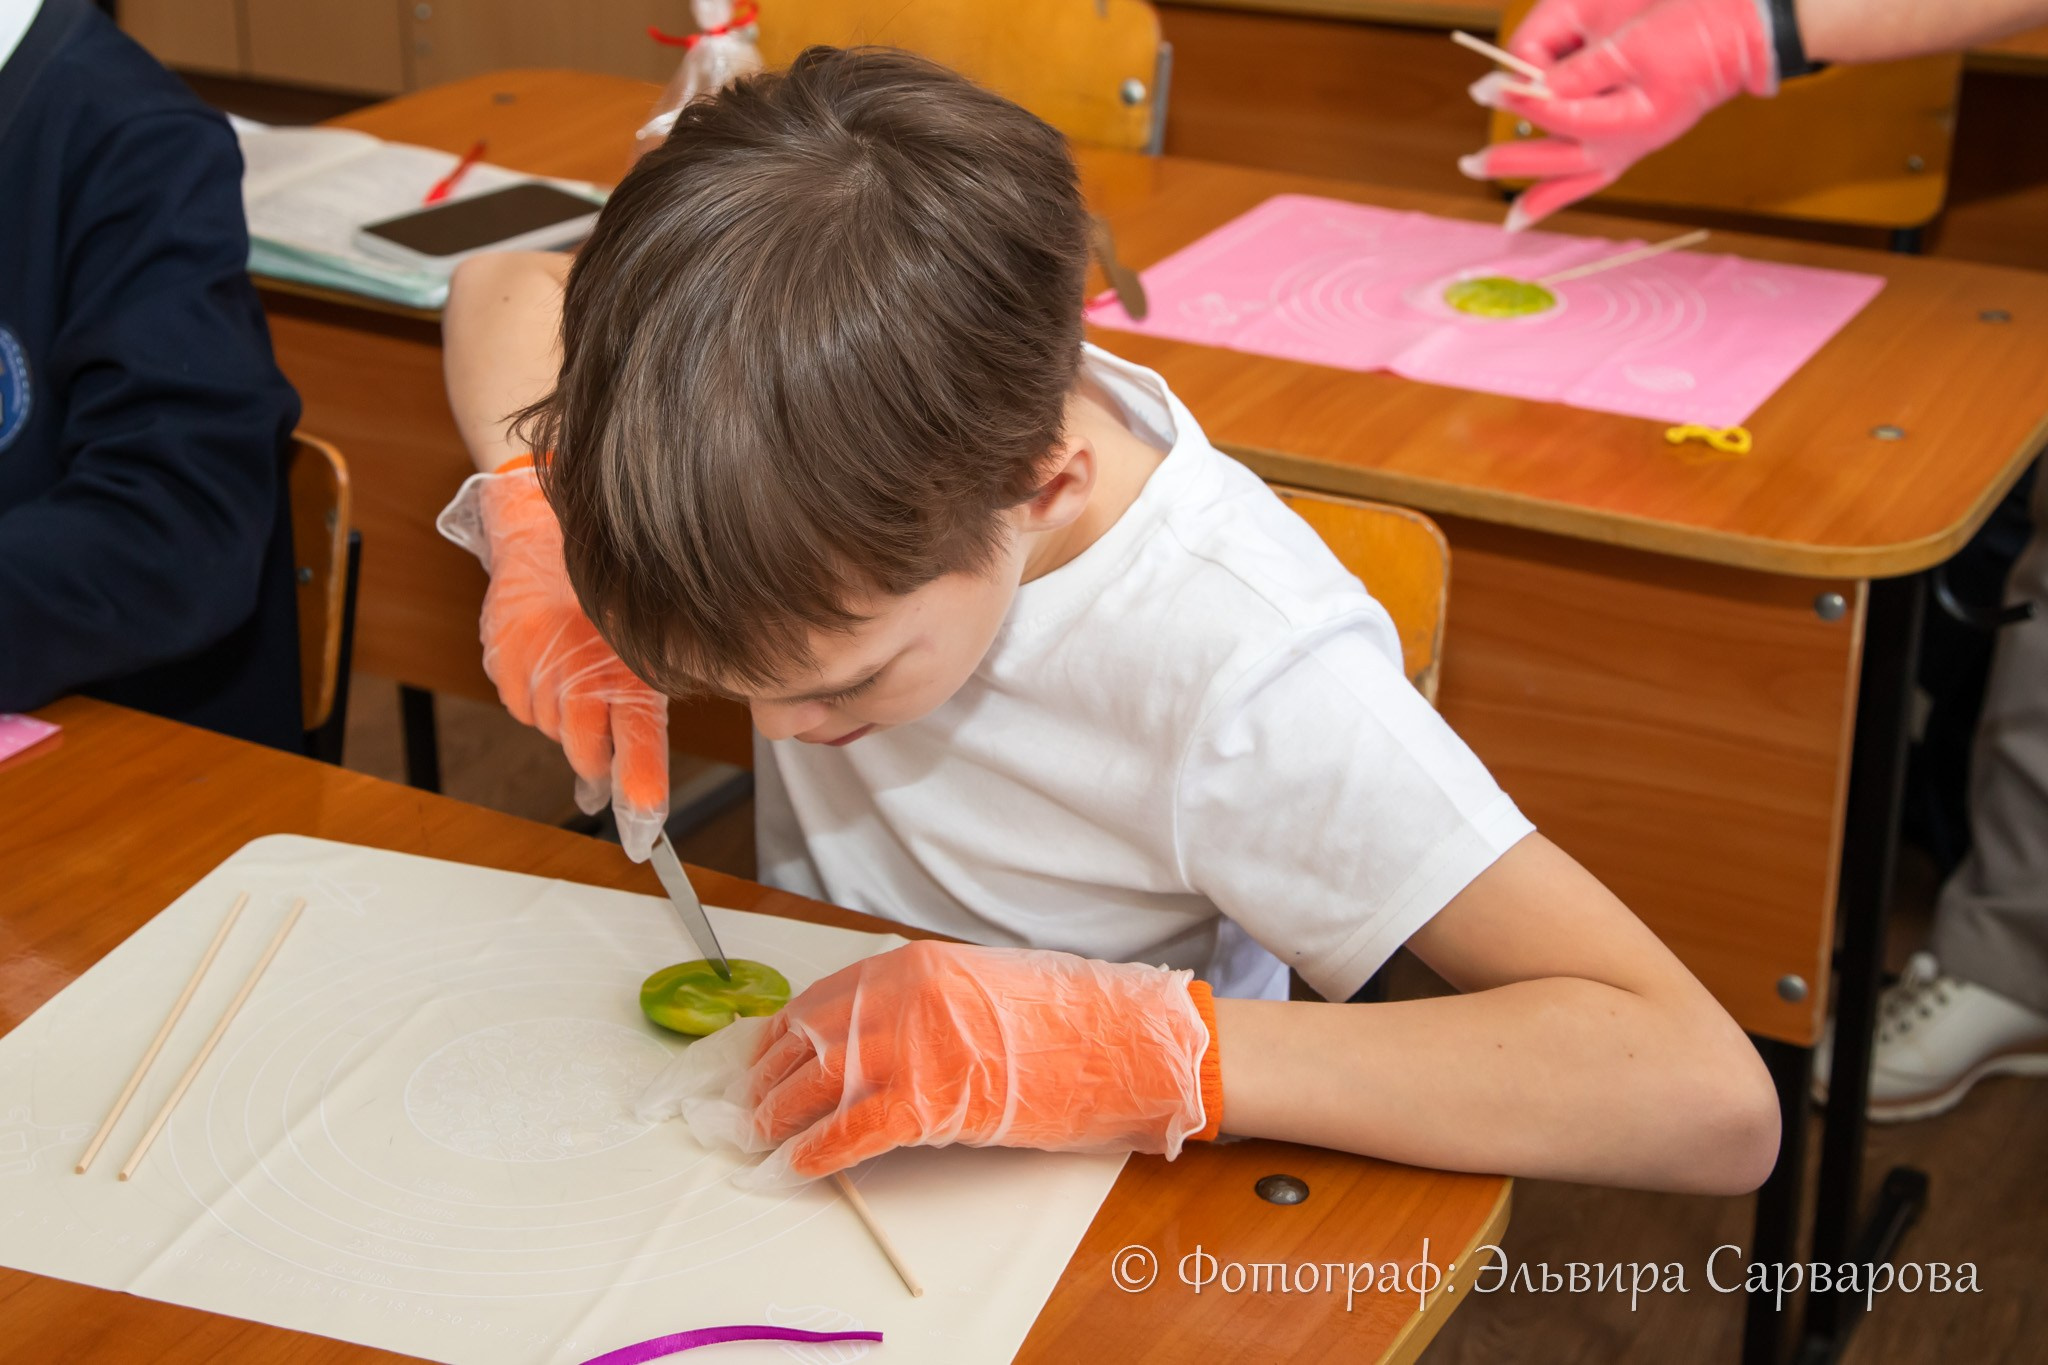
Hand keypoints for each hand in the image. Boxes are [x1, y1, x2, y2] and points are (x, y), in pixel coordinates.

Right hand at [438, 461, 669, 859]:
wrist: (543, 527)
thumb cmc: (609, 587)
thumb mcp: (648, 637)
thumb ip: (647, 701)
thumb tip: (644, 770)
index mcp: (626, 660)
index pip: (635, 735)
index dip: (638, 784)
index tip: (641, 826)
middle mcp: (578, 664)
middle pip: (583, 748)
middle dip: (598, 760)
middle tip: (607, 757)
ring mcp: (533, 663)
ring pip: (550, 728)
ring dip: (566, 718)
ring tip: (578, 672)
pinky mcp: (500, 659)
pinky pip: (521, 704)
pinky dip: (537, 696)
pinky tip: (550, 662)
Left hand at [639, 941, 1223, 1185]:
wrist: (1114, 1041)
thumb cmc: (1057, 1019)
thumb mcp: (975, 987)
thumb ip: (918, 1003)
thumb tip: (864, 1038)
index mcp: (912, 967)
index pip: (822, 998)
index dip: (783, 1032)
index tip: (763, 1053)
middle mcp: (903, 999)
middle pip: (810, 1040)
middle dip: (772, 1075)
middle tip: (753, 1102)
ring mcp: (916, 1048)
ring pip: (820, 1082)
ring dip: (783, 1112)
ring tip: (765, 1133)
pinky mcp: (932, 1100)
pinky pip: (855, 1129)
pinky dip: (820, 1149)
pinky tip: (802, 1162)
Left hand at [1463, 0, 1777, 228]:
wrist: (1742, 35)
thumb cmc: (1693, 29)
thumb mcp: (1633, 42)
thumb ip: (1580, 69)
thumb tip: (1531, 86)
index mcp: (1626, 121)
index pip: (1557, 115)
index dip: (1519, 98)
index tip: (1486, 87)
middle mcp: (1624, 144)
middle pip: (1553, 157)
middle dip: (1508, 159)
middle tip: (1469, 162)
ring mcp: (1629, 148)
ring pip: (1569, 177)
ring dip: (1530, 186)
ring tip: (1497, 197)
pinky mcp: (1631, 144)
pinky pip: (1587, 179)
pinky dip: (1557, 197)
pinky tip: (1528, 215)